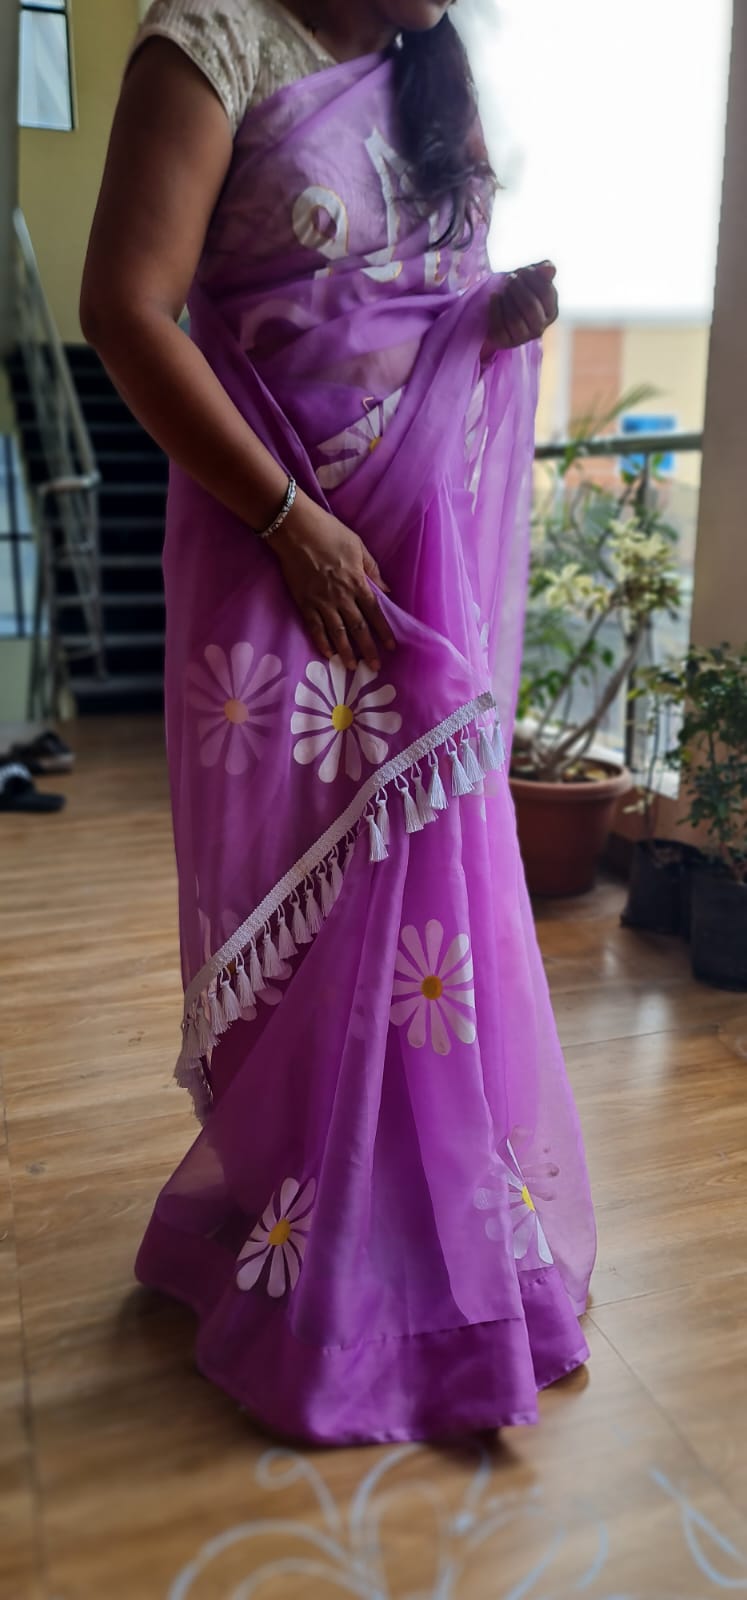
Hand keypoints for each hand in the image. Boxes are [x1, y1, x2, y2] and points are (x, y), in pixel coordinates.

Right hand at [267, 492, 395, 671]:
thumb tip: (386, 591)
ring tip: (351, 668)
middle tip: (375, 668)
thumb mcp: (358, 546)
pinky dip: (321, 642)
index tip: (391, 647)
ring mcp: (321, 602)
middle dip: (368, 649)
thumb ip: (372, 570)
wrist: (296, 530)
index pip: (374, 612)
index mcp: (357, 582)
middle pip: (358, 628)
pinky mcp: (304, 603)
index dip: (383, 631)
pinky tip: (327, 655)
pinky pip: (314, 627)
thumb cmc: (329, 532)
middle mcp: (342, 597)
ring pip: (337, 633)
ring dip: (345, 652)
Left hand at [483, 260, 558, 356]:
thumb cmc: (519, 292)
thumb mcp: (531, 279)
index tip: (521, 271)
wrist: (499, 310)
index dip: (532, 279)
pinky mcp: (506, 343)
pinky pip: (500, 328)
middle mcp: (540, 328)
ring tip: (502, 289)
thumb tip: (549, 268)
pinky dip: (495, 309)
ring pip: (515, 320)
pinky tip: (494, 297)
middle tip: (509, 279)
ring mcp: (523, 338)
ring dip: (507, 299)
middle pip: (531, 307)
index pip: (546, 294)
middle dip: (518, 289)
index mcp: (551, 312)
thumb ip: (542, 271)